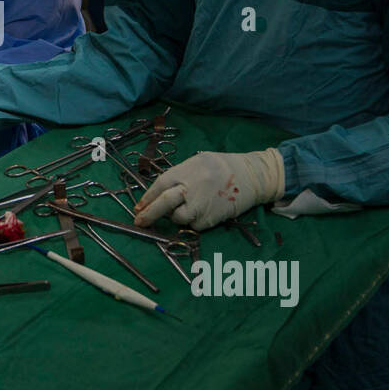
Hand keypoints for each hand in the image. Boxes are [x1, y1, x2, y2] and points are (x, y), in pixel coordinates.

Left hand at [133, 148, 283, 229]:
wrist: (250, 176)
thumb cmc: (220, 167)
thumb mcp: (196, 163)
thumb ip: (178, 176)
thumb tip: (159, 194)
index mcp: (185, 171)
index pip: (160, 186)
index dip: (146, 199)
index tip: (138, 209)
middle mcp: (191, 188)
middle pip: (164, 204)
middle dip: (149, 215)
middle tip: (139, 222)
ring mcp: (201, 205)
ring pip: (178, 218)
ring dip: (176, 217)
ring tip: (189, 206)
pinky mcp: (211, 219)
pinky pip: (194, 226)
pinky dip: (194, 222)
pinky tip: (204, 210)